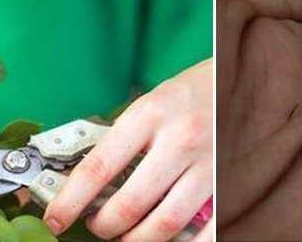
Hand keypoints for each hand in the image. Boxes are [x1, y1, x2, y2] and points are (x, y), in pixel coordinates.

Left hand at [43, 60, 214, 241]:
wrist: (246, 75)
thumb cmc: (195, 89)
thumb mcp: (153, 100)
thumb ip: (126, 137)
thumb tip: (90, 178)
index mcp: (150, 113)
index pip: (98, 167)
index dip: (70, 200)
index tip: (55, 218)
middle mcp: (180, 139)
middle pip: (130, 204)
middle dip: (104, 226)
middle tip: (97, 226)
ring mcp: (209, 163)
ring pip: (165, 223)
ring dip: (137, 239)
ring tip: (127, 236)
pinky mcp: (231, 181)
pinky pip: (206, 230)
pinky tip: (167, 240)